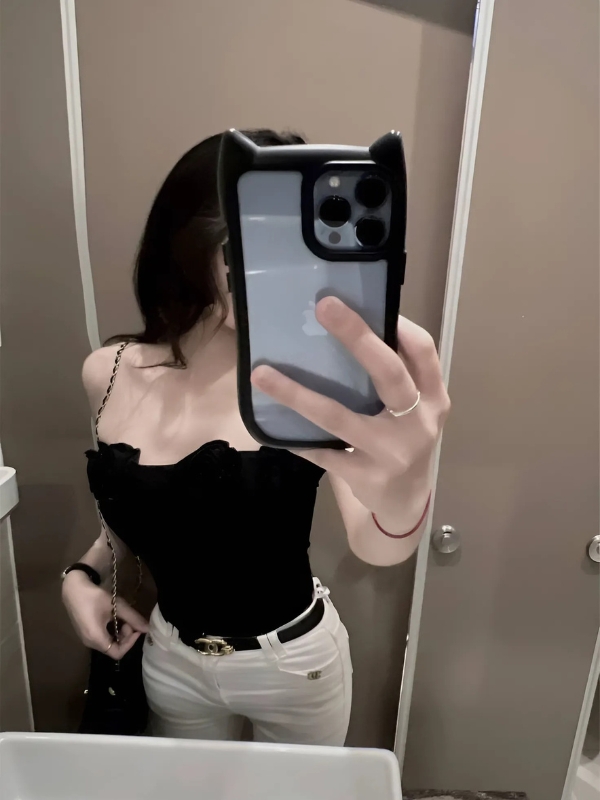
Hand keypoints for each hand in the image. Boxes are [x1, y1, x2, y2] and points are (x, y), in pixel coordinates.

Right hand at [62, 571, 148, 659]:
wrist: (73, 588)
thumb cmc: (95, 597)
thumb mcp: (116, 605)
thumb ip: (133, 618)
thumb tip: (148, 629)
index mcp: (96, 639)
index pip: (118, 653)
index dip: (130, 642)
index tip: (136, 628)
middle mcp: (89, 642)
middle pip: (113, 648)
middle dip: (125, 636)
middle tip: (128, 620)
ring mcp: (85, 638)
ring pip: (108, 642)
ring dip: (119, 632)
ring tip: (121, 616)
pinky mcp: (84, 633)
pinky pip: (101, 637)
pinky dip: (111, 630)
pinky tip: (113, 617)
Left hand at [251, 297, 449, 532]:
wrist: (405, 504)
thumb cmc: (403, 441)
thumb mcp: (413, 410)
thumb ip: (395, 378)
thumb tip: (349, 326)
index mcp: (433, 398)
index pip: (423, 351)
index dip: (399, 324)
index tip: (365, 298)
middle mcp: (419, 422)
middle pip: (389, 373)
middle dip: (357, 337)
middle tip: (324, 306)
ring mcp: (393, 452)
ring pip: (340, 416)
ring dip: (297, 394)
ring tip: (262, 374)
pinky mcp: (366, 477)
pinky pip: (322, 451)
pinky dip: (295, 438)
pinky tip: (270, 428)